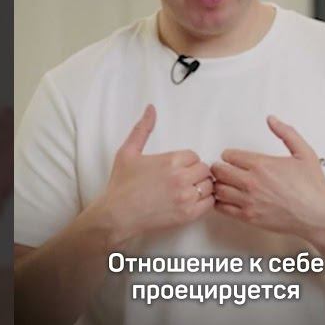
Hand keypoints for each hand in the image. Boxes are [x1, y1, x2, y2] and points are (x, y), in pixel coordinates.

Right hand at [91, 104, 213, 244]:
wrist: (116, 215)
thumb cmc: (121, 185)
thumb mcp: (128, 152)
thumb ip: (142, 129)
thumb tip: (151, 108)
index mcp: (171, 160)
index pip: (194, 156)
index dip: (186, 162)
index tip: (177, 169)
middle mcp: (181, 177)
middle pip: (204, 169)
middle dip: (195, 173)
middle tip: (182, 180)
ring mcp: (186, 197)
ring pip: (209, 185)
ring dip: (201, 187)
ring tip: (186, 191)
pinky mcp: (187, 215)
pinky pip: (209, 203)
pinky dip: (203, 202)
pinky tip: (189, 202)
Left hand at [211, 115, 324, 236]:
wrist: (317, 216)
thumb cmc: (312, 188)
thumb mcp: (304, 153)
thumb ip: (286, 133)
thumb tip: (272, 120)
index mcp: (262, 164)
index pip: (229, 155)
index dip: (229, 155)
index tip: (232, 158)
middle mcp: (251, 182)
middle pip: (219, 171)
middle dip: (219, 168)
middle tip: (224, 170)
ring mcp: (248, 201)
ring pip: (218, 189)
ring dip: (219, 185)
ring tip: (226, 184)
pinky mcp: (248, 217)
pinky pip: (223, 208)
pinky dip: (220, 202)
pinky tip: (228, 199)